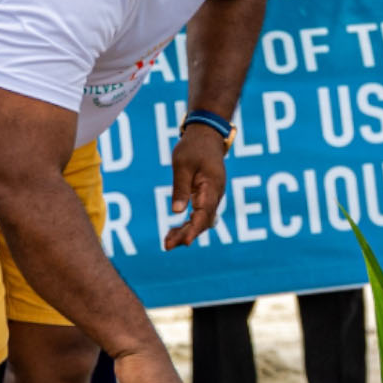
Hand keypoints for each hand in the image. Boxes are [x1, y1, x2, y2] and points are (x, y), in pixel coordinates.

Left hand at [163, 125, 227, 248]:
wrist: (207, 136)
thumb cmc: (194, 147)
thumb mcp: (182, 165)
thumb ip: (181, 188)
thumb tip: (176, 212)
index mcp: (212, 186)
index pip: (204, 213)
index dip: (194, 229)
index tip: (185, 242)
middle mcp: (216, 194)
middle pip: (203, 221)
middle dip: (186, 234)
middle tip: (167, 246)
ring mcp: (213, 196)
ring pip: (202, 220)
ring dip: (187, 231)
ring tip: (167, 242)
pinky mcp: (208, 196)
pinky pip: (200, 214)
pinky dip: (189, 223)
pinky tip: (175, 230)